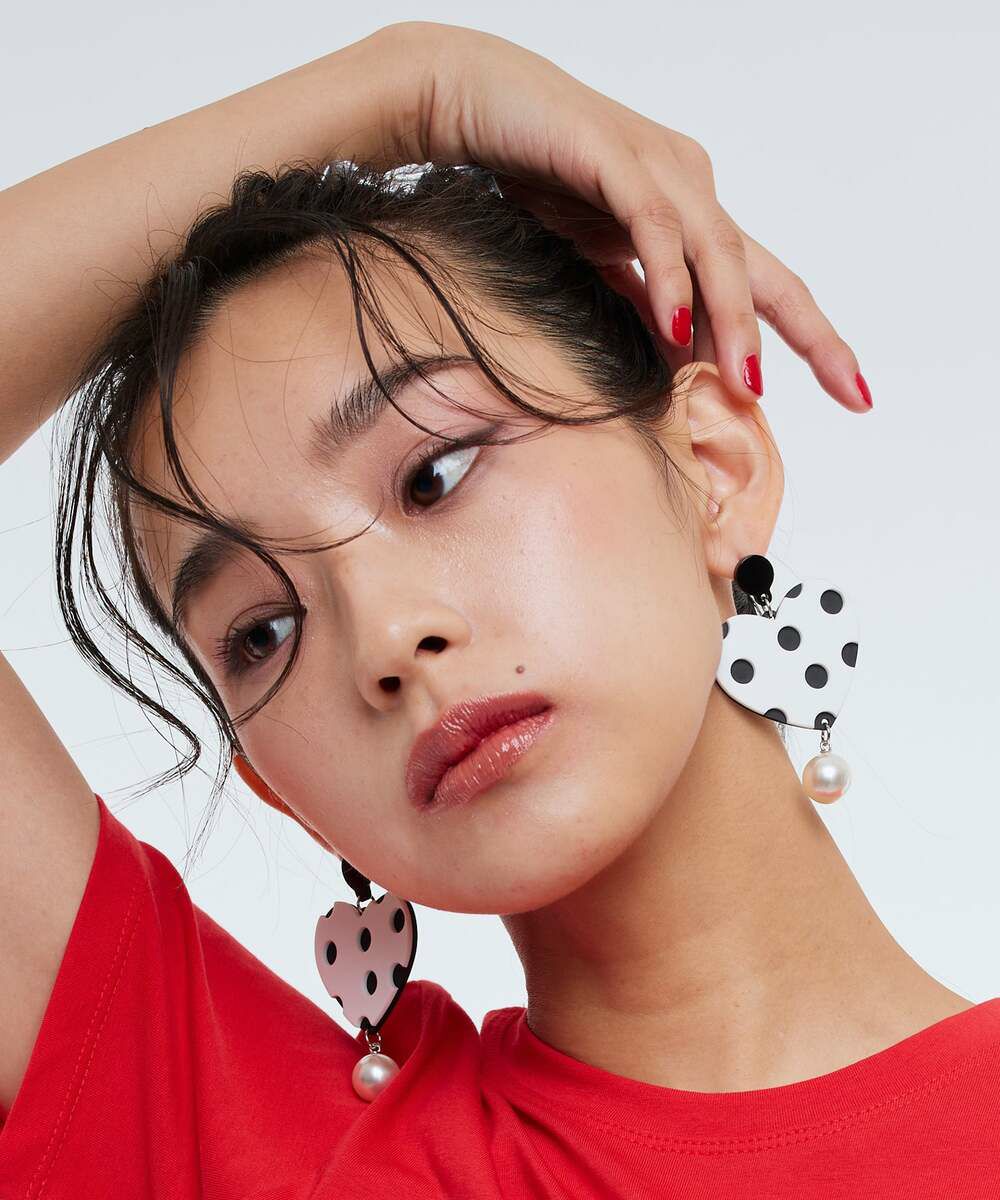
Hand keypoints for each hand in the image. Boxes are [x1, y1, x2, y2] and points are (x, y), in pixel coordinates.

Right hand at [380, 22, 870, 412]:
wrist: (468, 103)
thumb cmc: (527, 176)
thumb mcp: (594, 256)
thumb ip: (638, 298)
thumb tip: (676, 357)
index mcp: (688, 214)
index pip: (759, 285)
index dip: (808, 337)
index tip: (850, 391)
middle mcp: (689, 187)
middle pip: (763, 272)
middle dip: (813, 335)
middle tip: (851, 392)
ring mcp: (657, 168)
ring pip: (717, 252)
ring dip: (736, 322)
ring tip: (747, 382)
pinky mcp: (614, 157)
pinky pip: (654, 225)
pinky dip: (669, 278)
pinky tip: (677, 327)